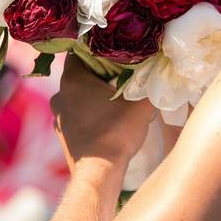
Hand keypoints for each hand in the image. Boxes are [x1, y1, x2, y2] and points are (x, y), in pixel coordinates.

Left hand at [50, 55, 155, 170]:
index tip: (116, 51)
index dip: (98, 48)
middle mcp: (60, 95)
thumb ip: (151, 85)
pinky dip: (88, 111)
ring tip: (116, 96)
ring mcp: (58, 117)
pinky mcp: (62, 134)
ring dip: (93, 93)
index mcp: (73, 80)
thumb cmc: (117, 132)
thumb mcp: (142, 105)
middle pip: (79, 73)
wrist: (98, 173)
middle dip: (99, 72)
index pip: (79, 51)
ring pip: (76, 95)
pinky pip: (75, 113)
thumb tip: (162, 71)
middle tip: (121, 72)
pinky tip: (107, 117)